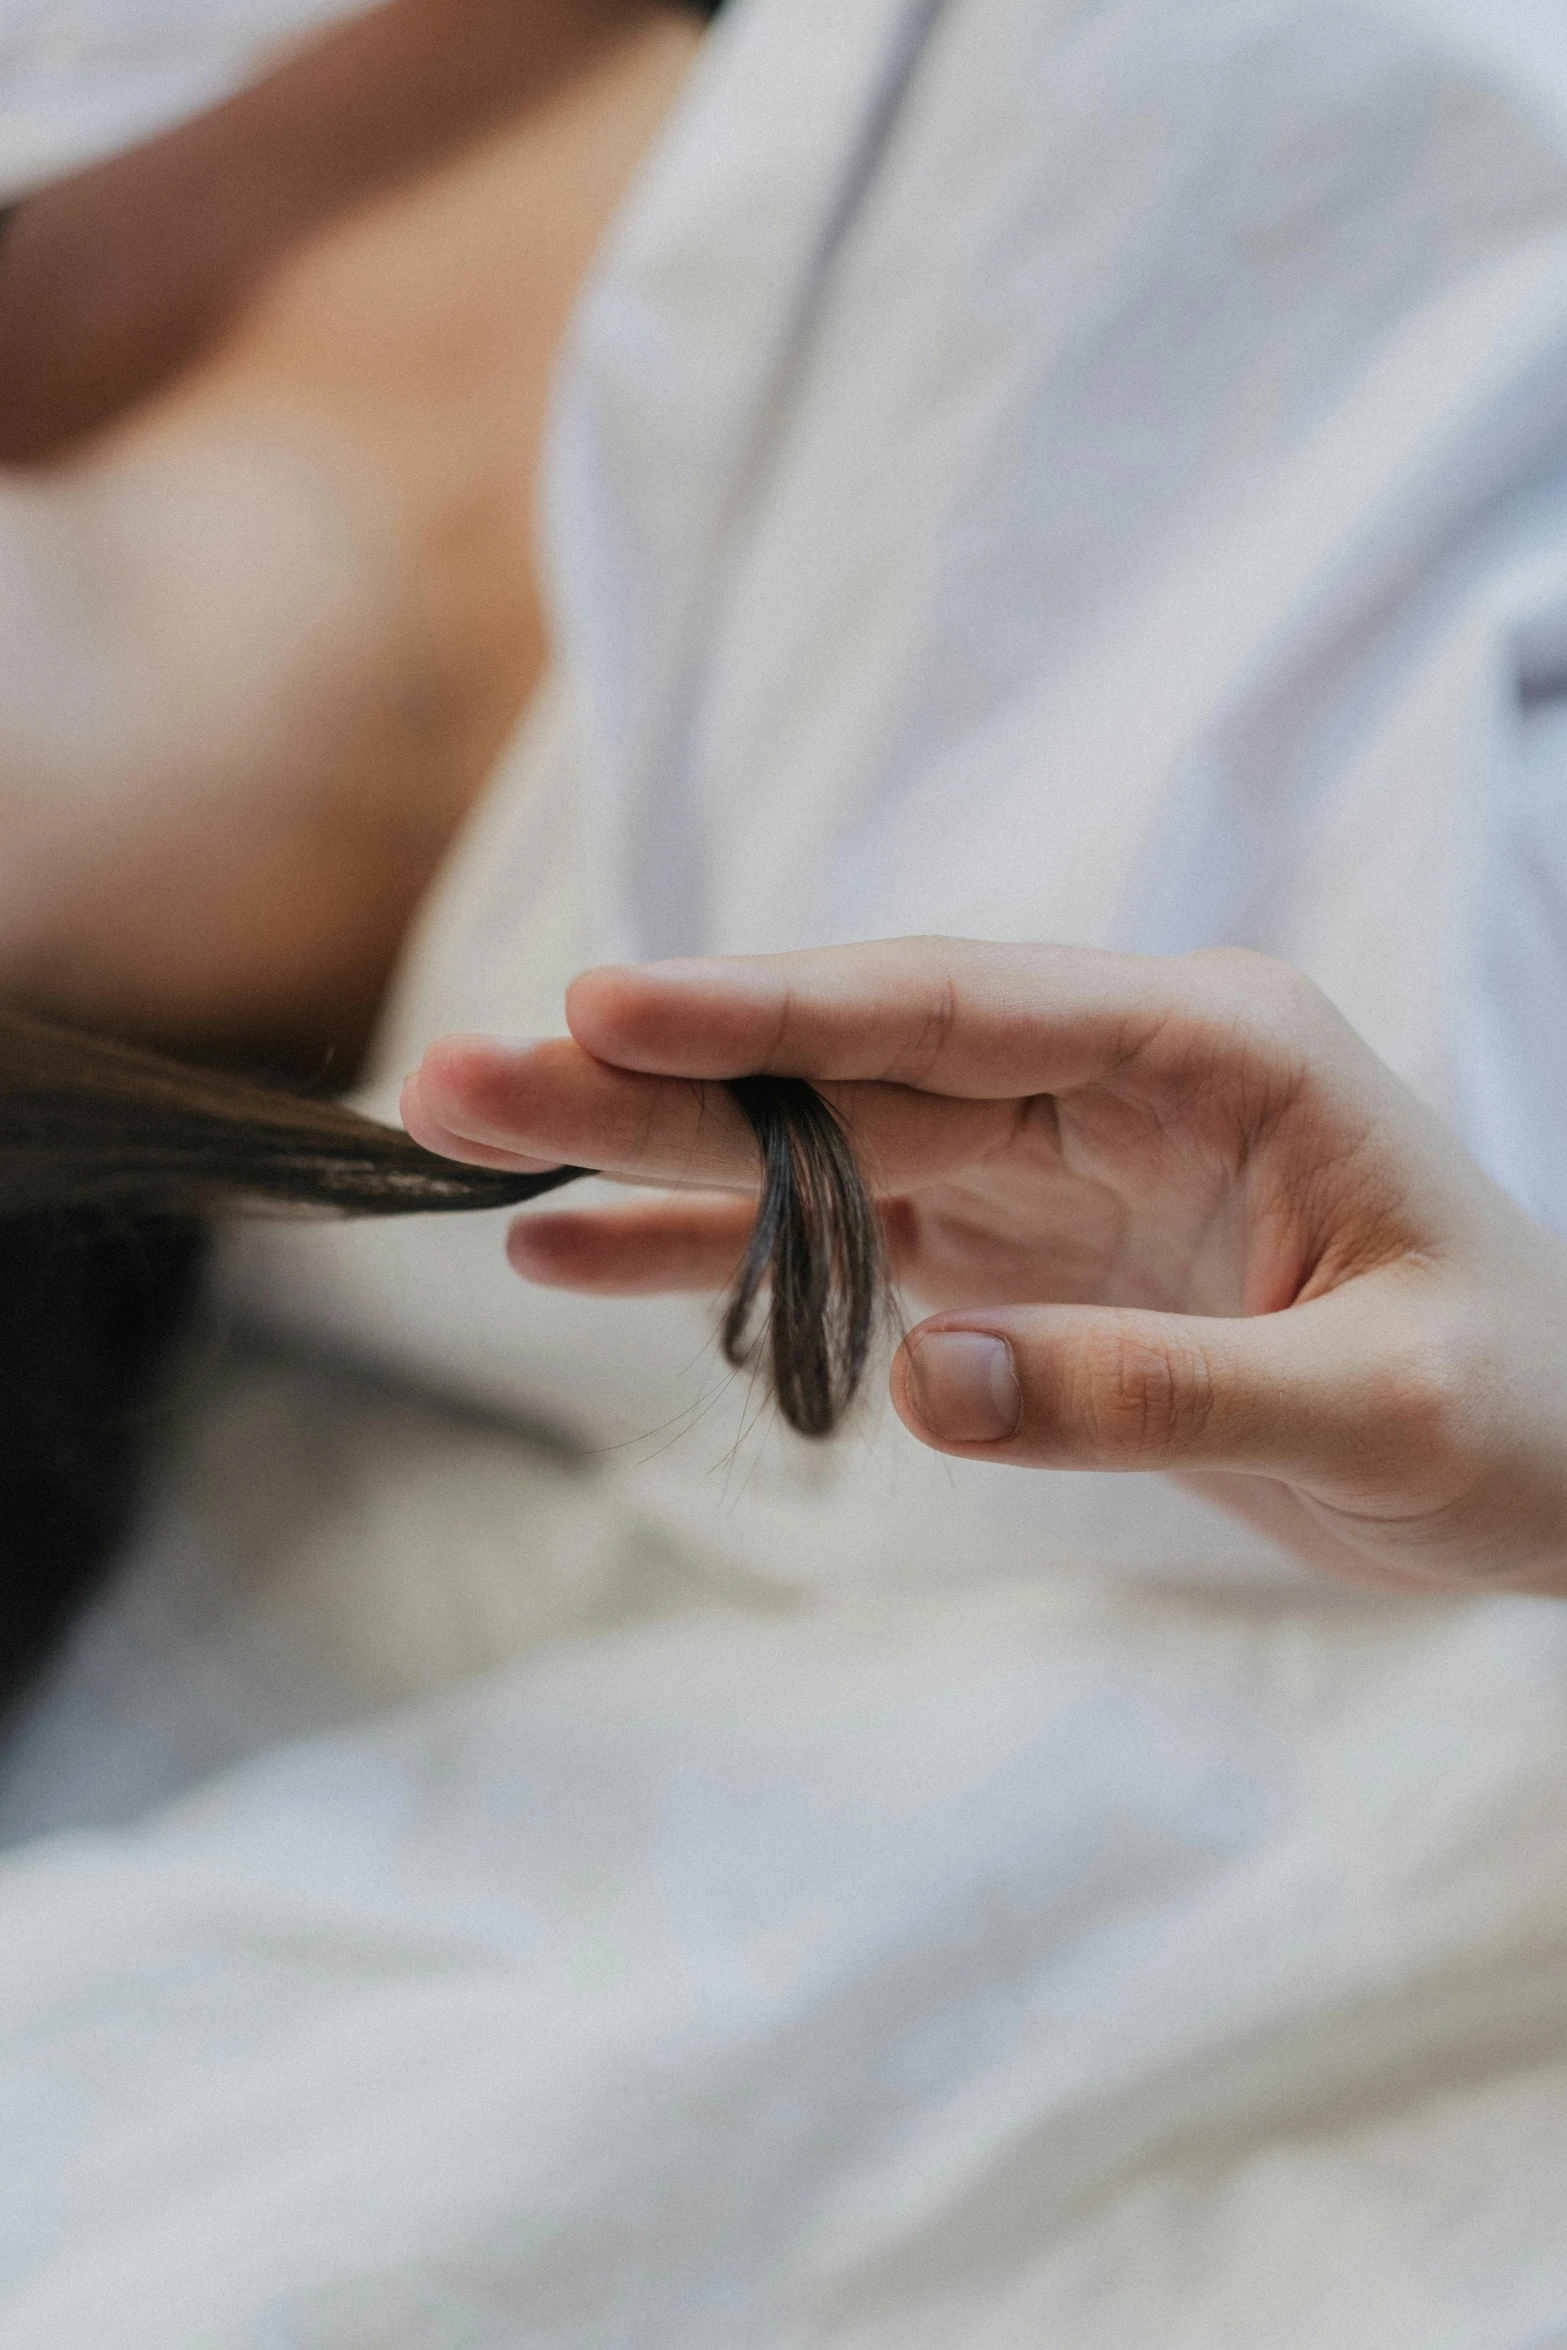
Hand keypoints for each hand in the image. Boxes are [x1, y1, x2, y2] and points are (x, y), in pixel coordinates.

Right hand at [402, 939, 1566, 1594]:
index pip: (952, 1006)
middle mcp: (1115, 1077)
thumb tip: (920, 1383)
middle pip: (846, 1065)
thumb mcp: (1377, 1407)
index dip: (767, 1007)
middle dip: (650, 1076)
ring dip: (654, 1158)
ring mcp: (1061, 1161)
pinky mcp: (1030, 1250)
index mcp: (1214, 1048)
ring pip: (825, 1143)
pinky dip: (728, 1257)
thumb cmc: (1524, 1410)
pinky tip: (585, 1258)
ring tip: (472, 1153)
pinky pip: (854, 1242)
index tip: (598, 1006)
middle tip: (454, 1078)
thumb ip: (1153, 1390)